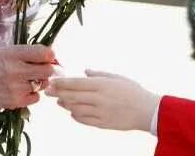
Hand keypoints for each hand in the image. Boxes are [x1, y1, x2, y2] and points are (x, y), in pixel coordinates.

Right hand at [0, 44, 54, 111]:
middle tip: (40, 69)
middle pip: (48, 70)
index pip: (44, 53)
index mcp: (14, 53)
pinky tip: (22, 90)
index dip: (49, 55)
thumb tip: (48, 56)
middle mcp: (17, 70)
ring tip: (26, 80)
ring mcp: (16, 87)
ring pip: (42, 84)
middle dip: (46, 69)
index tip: (47, 57)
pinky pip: (36, 98)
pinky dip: (32, 94)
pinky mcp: (14, 102)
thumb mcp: (4, 51)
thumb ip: (26, 53)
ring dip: (38, 82)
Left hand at [46, 69, 160, 131]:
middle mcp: (98, 98)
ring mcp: (99, 112)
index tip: (52, 82)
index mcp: (102, 85)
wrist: (147, 111)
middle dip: (58, 93)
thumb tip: (85, 71)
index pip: (76, 83)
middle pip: (72, 96)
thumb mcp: (117, 77)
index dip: (62, 83)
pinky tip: (73, 111)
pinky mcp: (102, 123)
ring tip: (60, 101)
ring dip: (65, 104)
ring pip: (75, 108)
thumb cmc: (133, 91)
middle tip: (48, 91)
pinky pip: (83, 120)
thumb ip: (99, 74)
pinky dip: (75, 115)